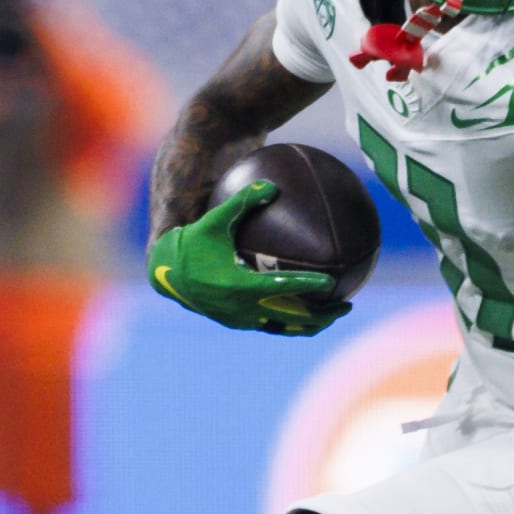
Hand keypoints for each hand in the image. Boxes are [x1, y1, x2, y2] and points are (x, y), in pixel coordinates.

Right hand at [147, 184, 349, 334]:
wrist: (166, 274)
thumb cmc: (191, 243)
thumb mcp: (214, 220)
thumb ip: (243, 202)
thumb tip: (272, 184)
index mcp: (238, 286)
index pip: (281, 287)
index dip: (308, 285)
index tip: (331, 282)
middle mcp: (243, 309)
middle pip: (292, 318)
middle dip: (322, 315)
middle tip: (347, 305)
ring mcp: (242, 320)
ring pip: (285, 328)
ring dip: (312, 324)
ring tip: (336, 314)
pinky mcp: (240, 323)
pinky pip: (274, 326)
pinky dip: (294, 321)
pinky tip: (311, 310)